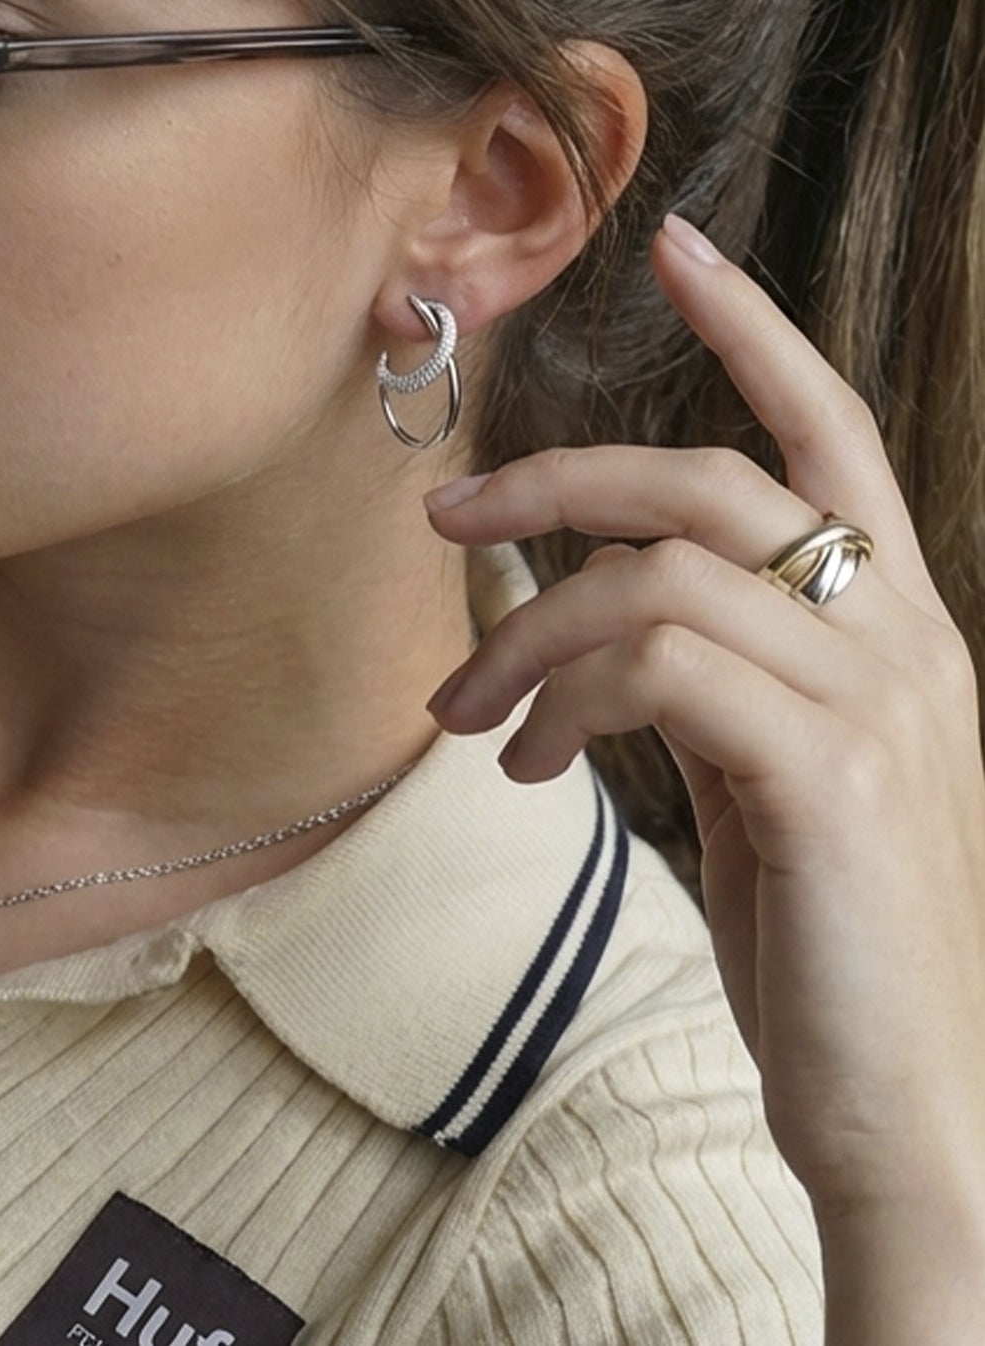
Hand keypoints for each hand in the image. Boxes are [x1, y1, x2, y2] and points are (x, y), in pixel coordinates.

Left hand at [422, 212, 984, 1221]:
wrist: (909, 1108)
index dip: (753, 327)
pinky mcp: (829, 777)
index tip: (675, 246)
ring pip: (660, 576)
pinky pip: (658, 668)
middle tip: (446, 518)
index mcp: (898, 622)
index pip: (834, 428)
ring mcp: (878, 704)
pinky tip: (532, 765)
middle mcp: (905, 638)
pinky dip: (566, 700)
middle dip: (559, 479)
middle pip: (713, 480)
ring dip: (531, 631)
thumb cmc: (827, 937)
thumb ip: (719, 672)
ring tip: (472, 713)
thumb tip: (598, 604)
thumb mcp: (776, 772)